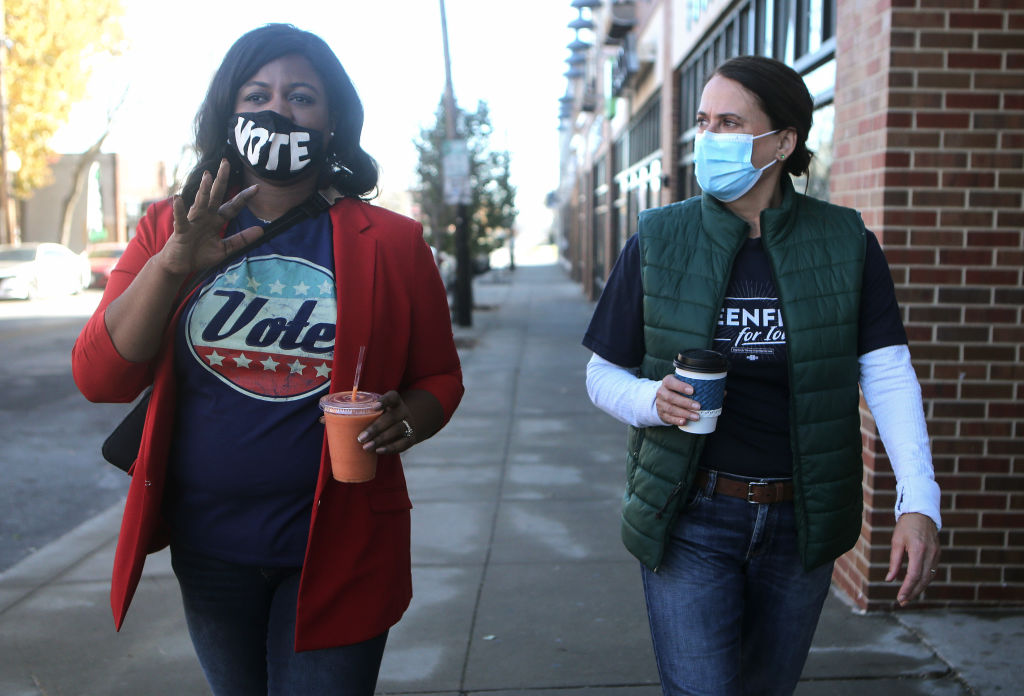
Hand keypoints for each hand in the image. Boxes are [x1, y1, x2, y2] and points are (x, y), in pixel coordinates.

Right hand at [160, 159, 261, 276]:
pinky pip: (180, 219)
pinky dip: (179, 209)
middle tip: (226, 163)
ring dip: (203, 190)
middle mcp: (206, 217)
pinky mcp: (181, 230)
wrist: (180, 266)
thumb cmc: (201, 255)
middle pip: (215, 196)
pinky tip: (178, 198)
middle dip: (221, 180)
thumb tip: (261, 230)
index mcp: (217, 220)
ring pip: (199, 203)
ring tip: (207, 176)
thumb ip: (241, 239)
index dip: (244, 197)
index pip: (233, 206)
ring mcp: (193, 222)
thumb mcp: (225, 249)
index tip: (257, 188)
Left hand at [356, 390, 417, 454]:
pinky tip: (378, 451)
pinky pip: (403, 443)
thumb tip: (324, 420)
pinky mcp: (411, 438)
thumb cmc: (382, 417)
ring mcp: (408, 424)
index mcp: (394, 401)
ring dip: (380, 439)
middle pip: (391, 417)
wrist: (406, 426)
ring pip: (397, 430)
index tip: (374, 407)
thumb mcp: (374, 412)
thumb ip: (354, 414)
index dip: (384, 401)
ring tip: (365, 447)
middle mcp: (403, 411)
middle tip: (360, 438)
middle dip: (376, 428)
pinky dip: (391, 448)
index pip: (392, 397)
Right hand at [656, 374, 701, 426]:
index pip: (671, 382)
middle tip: (698, 406)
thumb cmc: (678, 389)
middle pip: (671, 397)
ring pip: (670, 409)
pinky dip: (677, 420)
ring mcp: (660, 404)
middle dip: (686, 402)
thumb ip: (693, 383)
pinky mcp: (662, 414)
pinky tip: (685, 421)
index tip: (692, 390)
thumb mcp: (682, 382)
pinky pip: (668, 418)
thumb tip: (716, 389)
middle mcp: (661, 392)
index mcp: (667, 382)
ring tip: (696, 416)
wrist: (664, 398)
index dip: (681, 386)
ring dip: (684, 413)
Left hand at [887, 512, 940, 606]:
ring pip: (929, 577)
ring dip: (919, 589)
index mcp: (918, 550)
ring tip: (908, 597)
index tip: (900, 598)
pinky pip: (932, 571)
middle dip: (913, 592)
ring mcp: (936, 554)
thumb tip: (889, 579)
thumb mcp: (896, 542)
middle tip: (902, 602)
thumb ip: (894, 562)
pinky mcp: (938, 554)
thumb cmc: (906, 526)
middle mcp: (930, 554)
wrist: (921, 512)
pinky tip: (916, 585)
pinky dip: (924, 580)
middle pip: (923, 579)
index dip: (907, 588)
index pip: (914, 575)